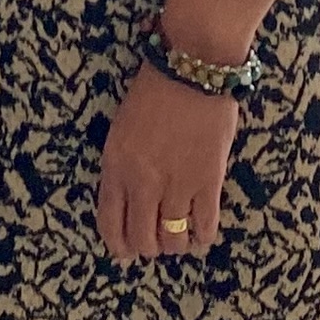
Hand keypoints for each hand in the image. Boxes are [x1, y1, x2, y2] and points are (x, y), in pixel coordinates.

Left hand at [98, 57, 242, 264]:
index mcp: (116, 166)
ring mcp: (177, 185)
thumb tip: (131, 201)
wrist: (192, 66)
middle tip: (156, 242)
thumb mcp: (122, 129)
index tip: (125, 253)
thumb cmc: (155, 89)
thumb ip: (123, 166)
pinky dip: (202, 238)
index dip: (118, 246)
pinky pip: (204, 227)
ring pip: (173, 240)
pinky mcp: (209, 182)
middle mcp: (143, 181)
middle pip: (142, 240)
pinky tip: (201, 235)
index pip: (110, 223)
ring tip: (180, 237)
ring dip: (175, 244)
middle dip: (148, 248)